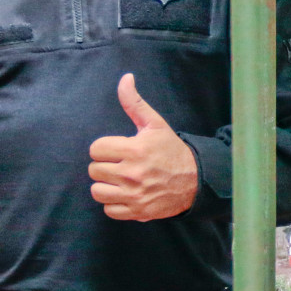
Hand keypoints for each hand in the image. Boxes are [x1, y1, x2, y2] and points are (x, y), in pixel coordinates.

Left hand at [88, 73, 198, 220]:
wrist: (196, 180)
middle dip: (106, 165)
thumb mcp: (155, 124)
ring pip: (97, 191)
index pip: (95, 149)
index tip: (117, 150)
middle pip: (94, 170)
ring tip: (120, 180)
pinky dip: (114, 203)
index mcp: (134, 150)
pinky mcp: (137, 212)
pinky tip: (126, 194)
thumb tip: (125, 78)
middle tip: (121, 164)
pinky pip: (108, 210)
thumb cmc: (171, 150)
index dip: (105, 148)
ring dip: (106, 185)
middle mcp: (132, 174)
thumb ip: (134, 102)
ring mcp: (134, 195)